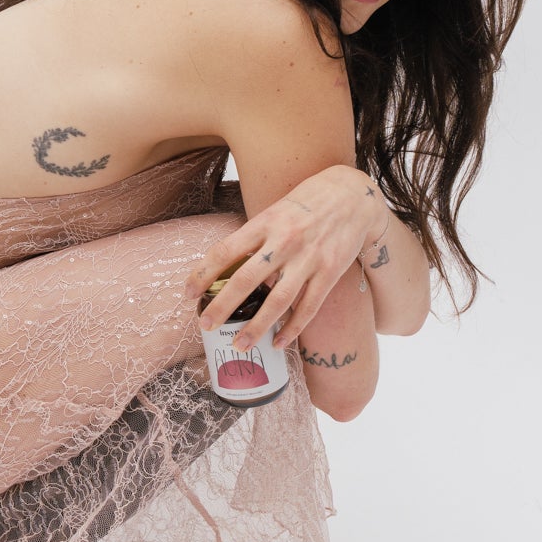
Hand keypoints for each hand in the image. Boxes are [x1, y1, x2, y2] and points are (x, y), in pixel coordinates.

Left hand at [183, 165, 388, 353]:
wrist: (354, 195)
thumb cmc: (308, 202)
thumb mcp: (275, 210)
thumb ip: (255, 237)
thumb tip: (228, 267)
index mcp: (266, 222)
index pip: (225, 250)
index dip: (203, 274)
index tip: (188, 293)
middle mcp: (285, 240)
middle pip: (246, 279)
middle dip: (222, 306)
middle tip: (205, 325)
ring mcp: (309, 258)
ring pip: (277, 301)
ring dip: (256, 326)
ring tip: (239, 345)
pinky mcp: (330, 272)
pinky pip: (308, 307)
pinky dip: (292, 328)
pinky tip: (278, 343)